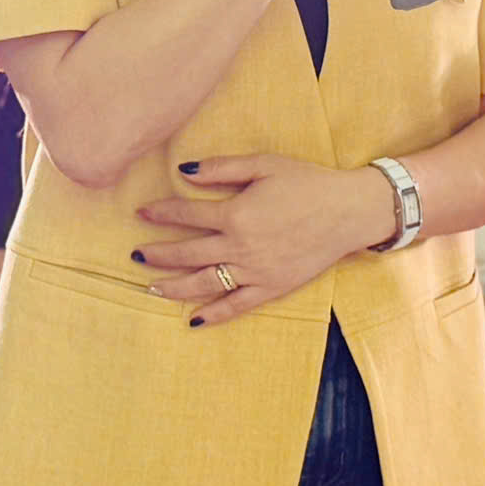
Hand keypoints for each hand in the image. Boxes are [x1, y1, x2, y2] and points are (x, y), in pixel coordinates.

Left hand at [134, 156, 396, 326]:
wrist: (349, 211)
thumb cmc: (307, 182)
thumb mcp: (263, 164)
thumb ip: (221, 169)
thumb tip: (183, 170)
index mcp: (236, 214)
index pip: (186, 215)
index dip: (160, 212)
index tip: (141, 212)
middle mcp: (241, 248)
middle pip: (188, 254)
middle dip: (157, 254)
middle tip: (135, 254)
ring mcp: (256, 272)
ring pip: (205, 284)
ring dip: (174, 287)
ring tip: (151, 288)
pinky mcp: (272, 288)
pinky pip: (237, 306)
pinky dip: (214, 315)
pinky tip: (194, 321)